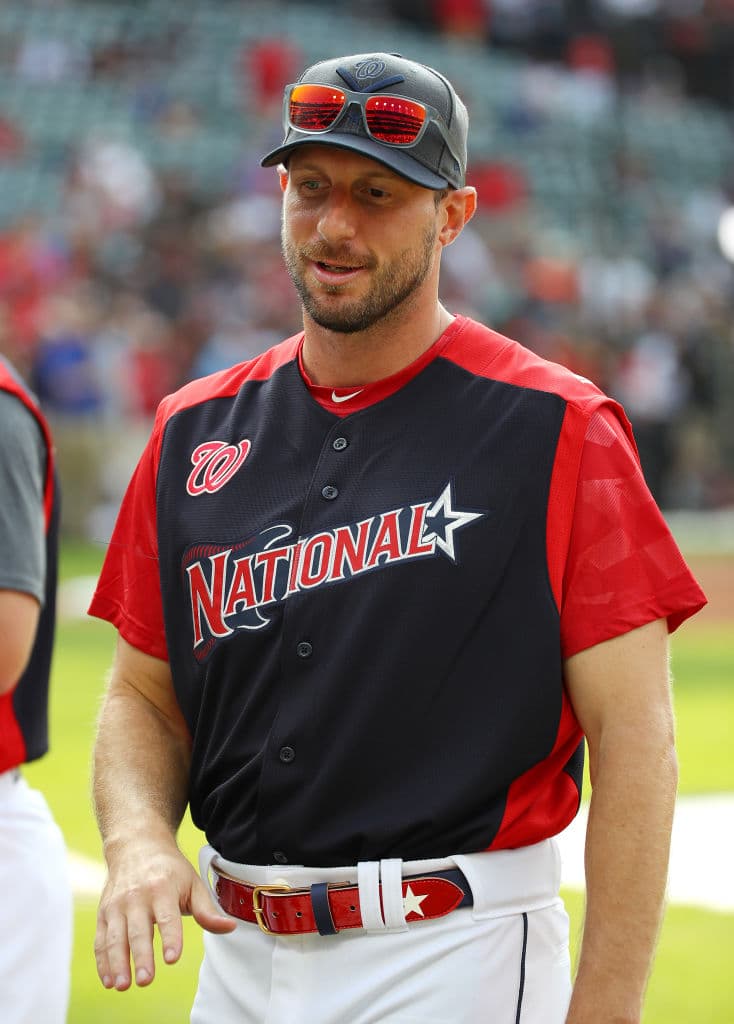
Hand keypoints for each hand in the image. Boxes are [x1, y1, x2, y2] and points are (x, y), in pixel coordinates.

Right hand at [94, 837, 235, 989]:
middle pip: (139, 930)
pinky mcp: (104, 912)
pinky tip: (109, 981)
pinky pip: (101, 940)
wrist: (137, 845)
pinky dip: (103, 962)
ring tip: (123, 986)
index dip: (171, 937)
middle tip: (146, 980)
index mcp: (162, 888)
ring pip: (115, 937)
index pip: (168, 916)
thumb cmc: (169, 870)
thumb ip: (207, 910)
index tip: (173, 958)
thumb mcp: (192, 883)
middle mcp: (137, 896)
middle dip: (142, 956)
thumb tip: (229, 927)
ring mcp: (117, 905)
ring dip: (117, 963)